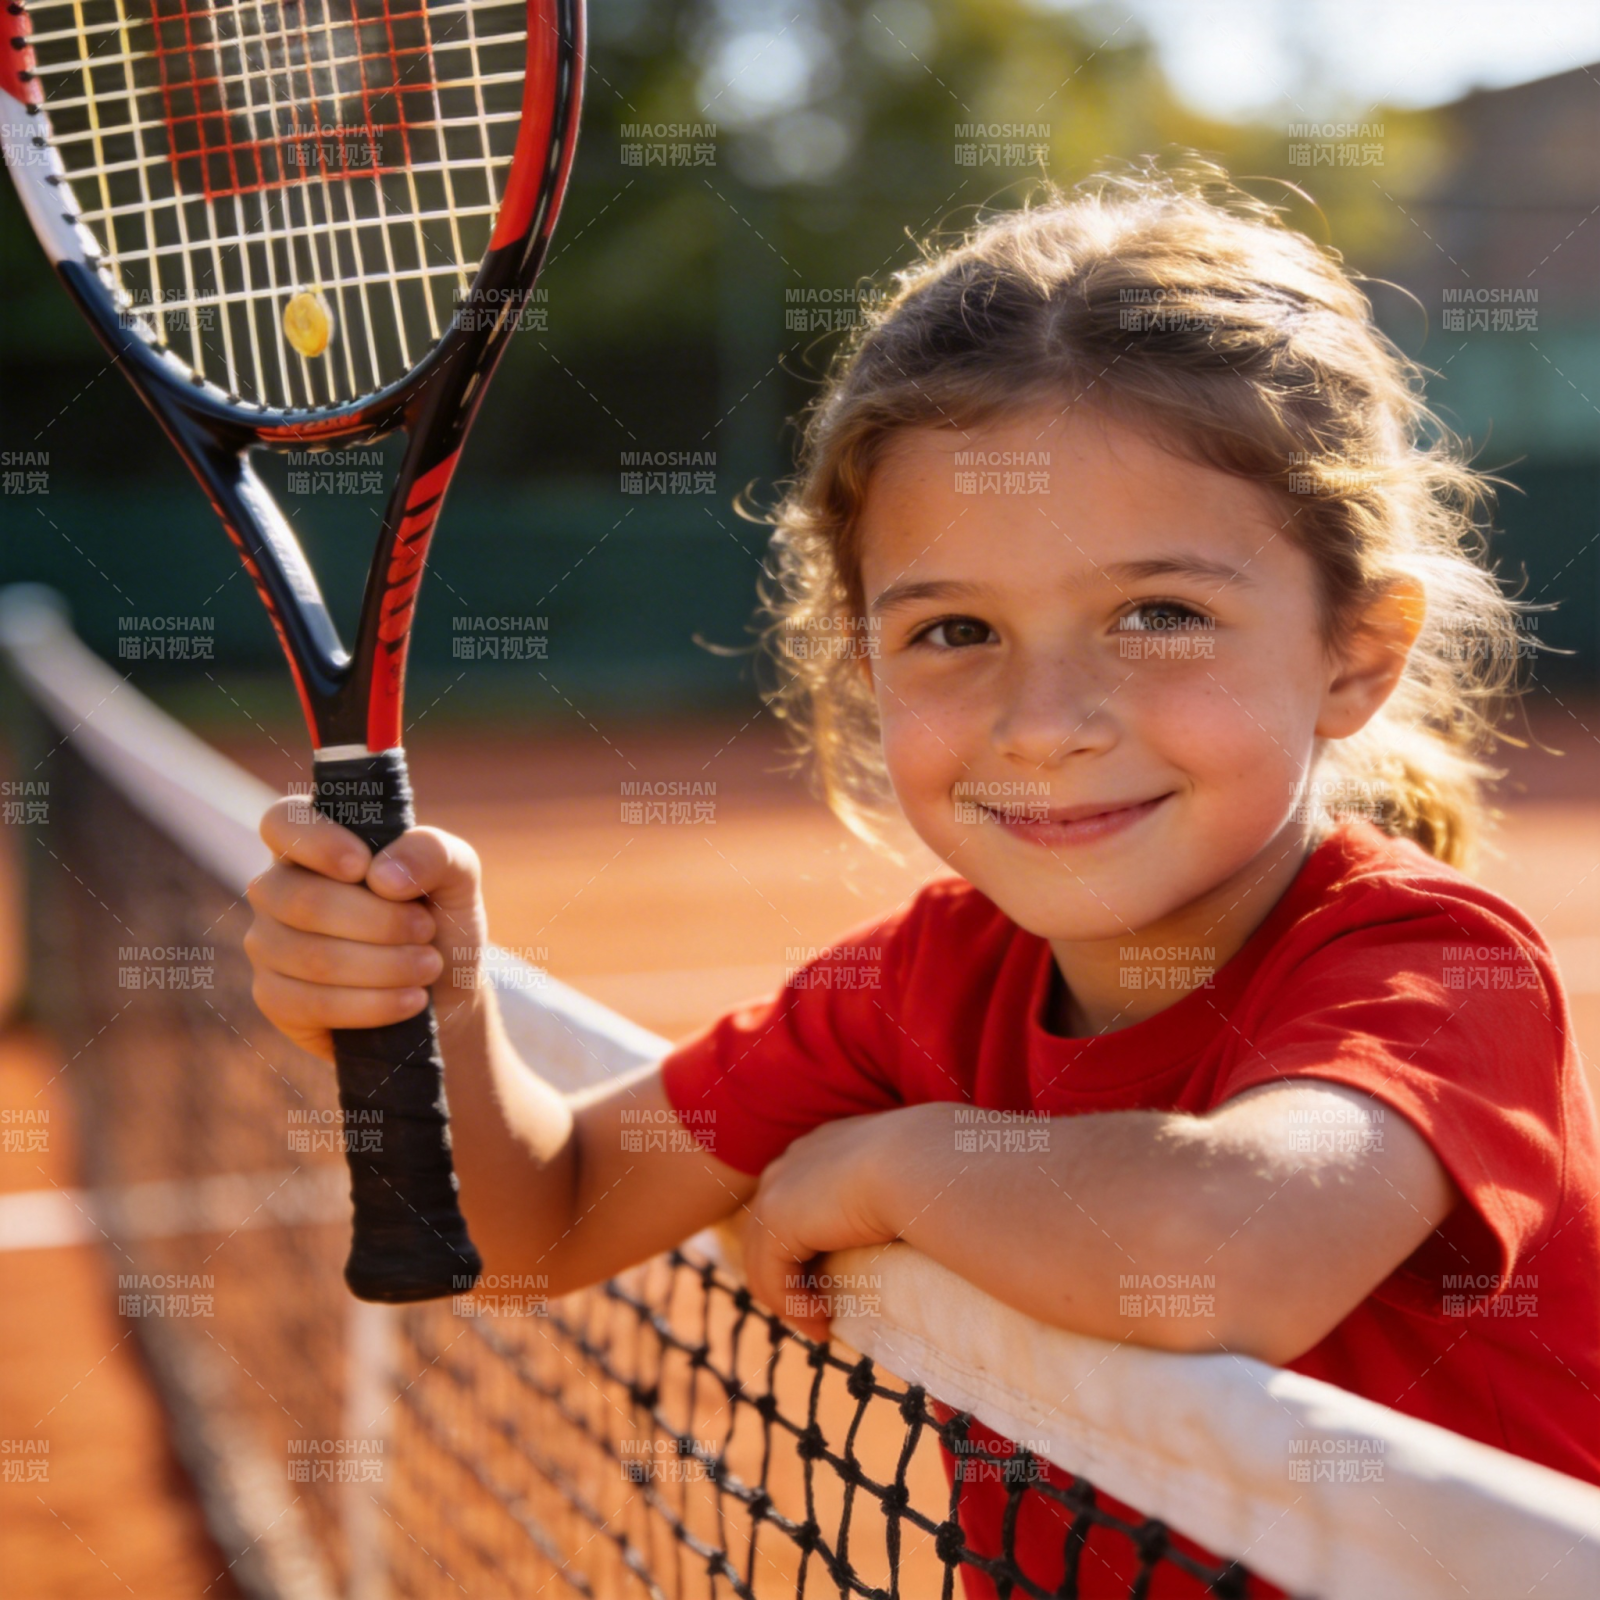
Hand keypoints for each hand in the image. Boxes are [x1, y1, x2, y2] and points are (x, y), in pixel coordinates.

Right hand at [245, 795, 488, 1060]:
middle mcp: (278, 889)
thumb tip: (383, 876)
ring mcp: (269, 944)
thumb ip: (432, 853)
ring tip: (428, 966)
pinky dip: (374, 1004)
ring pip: (312, 957)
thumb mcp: (456, 876)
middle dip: (381, 922)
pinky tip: (411, 1000)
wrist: (444, 990)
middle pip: (304, 901)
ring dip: (386, 966)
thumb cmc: (440, 919)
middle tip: (426, 930)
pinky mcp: (275, 999)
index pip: (283, 822)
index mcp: (313, 844)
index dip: (318, 842)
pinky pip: (312, 1003)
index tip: (364, 866)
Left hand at [741, 1111, 906, 1343]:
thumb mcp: (905, 1181)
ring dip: (790, 1301)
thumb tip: (898, 1229)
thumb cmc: (930, 1171)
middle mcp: (794, 1161)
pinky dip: (793, 1307)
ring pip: (764, 1260)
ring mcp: (779, 1187)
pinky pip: (770, 1278)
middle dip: (789, 1277)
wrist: (918, 1163)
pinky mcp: (776, 1220)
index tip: (834, 1281)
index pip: (797, 1200)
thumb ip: (887, 1198)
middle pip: (771, 1231)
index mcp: (824, 1146)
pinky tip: (823, 1324)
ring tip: (822, 1327)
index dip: (808, 1246)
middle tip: (821, 1314)